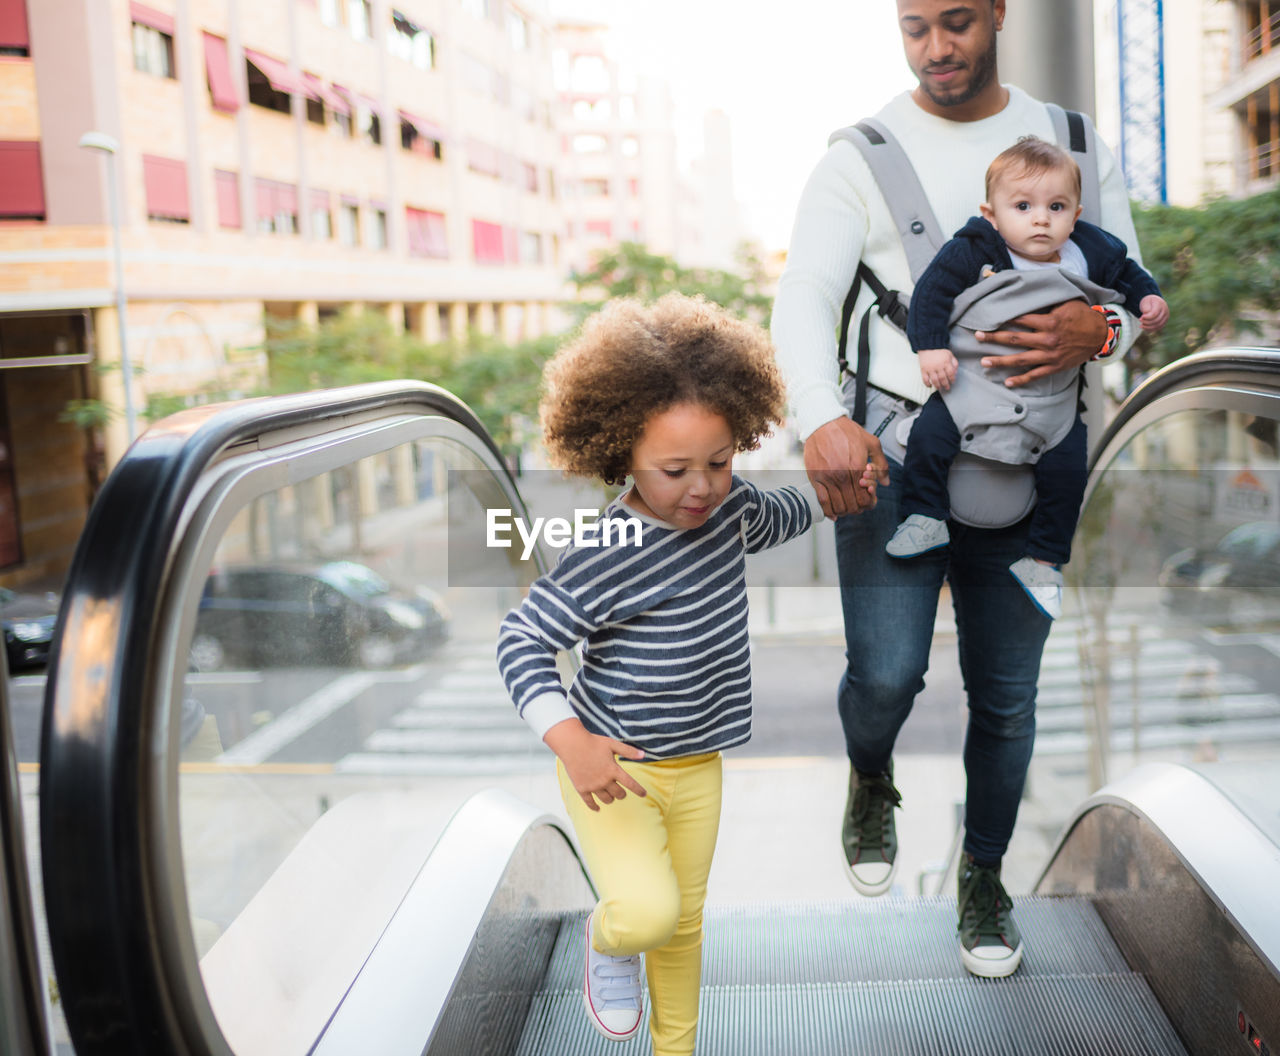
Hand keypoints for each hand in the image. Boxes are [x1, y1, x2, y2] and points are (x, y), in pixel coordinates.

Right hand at [544, 718, 646, 811]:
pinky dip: (594, 807)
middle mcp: (604, 780)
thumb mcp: (613, 744)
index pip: (630, 784)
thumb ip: (628, 751)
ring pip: (607, 800)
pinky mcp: (582, 788)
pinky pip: (590, 803)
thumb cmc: (594, 742)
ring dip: (611, 799)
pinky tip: (598, 809)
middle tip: (621, 792)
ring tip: (611, 796)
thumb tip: (644, 754)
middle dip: (622, 794)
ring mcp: (593, 786)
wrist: (572, 744)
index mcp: (613, 770)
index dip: (639, 790)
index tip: (644, 794)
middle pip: (619, 794)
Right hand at [803, 417, 889, 518]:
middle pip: (853, 505)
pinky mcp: (815, 478)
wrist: (822, 422)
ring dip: (845, 511)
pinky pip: (822, 501)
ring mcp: (827, 478)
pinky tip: (834, 514)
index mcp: (857, 467)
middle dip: (858, 508)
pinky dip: (829, 511)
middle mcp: (842, 475)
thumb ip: (881, 464)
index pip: (866, 497)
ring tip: (847, 507)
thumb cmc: (846, 431)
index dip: (869, 503)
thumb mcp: (871, 442)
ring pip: (839, 506)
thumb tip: (886, 482)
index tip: (868, 499)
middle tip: (858, 504)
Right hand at [918, 348, 957, 390]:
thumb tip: (955, 373)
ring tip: (939, 388)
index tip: (952, 382)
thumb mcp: (950, 355)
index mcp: (946, 362)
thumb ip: (954, 363)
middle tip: (947, 388)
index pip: (951, 374)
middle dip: (946, 385)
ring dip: (938, 386)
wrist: (928, 346)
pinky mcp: (923, 369)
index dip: (952, 379)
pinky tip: (930, 385)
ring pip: (934, 380)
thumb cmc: (939, 351)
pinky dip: (927, 384)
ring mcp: (930, 368)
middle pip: (943, 379)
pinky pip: (925, 379)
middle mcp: (938, 366)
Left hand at [975, 299, 1105, 387]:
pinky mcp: (1055, 366)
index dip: (1003, 319)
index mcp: (1050, 322)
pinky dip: (1021, 380)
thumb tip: (1027, 289)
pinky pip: (1035, 375)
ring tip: (984, 362)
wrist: (1101, 335)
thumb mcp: (1066, 302)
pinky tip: (1007, 382)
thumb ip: (1046, 300)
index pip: (1021, 320)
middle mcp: (1048, 339)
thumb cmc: (1081, 315)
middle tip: (977, 337)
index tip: (987, 318)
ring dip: (1001, 362)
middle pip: (1015, 340)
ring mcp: (1050, 355)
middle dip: (994, 338)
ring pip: (1021, 360)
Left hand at [1139, 294, 1168, 331]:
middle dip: (1146, 322)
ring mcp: (1166, 316)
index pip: (1154, 313)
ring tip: (1141, 326)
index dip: (1147, 317)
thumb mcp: (1145, 303)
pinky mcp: (1164, 321)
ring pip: (1158, 325)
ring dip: (1148, 327)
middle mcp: (1165, 310)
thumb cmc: (1148, 302)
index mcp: (1160, 304)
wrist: (1154, 302)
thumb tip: (1146, 316)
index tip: (1140, 318)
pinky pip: (1158, 327)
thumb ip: (1146, 309)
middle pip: (1156, 320)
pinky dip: (1151, 329)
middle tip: (1139, 320)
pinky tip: (1145, 328)